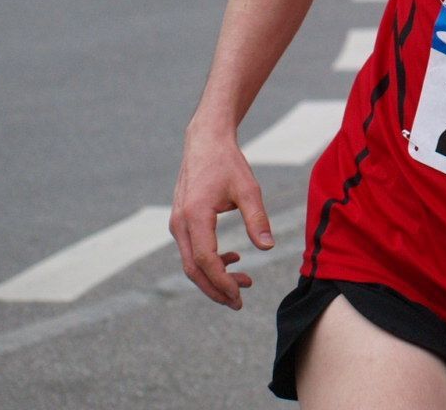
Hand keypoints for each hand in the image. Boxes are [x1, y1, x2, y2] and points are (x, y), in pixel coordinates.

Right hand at [169, 127, 274, 309]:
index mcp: (194, 216)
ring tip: (245, 282)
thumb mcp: (248, 188)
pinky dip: (211, 262)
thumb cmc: (228, 163)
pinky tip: (234, 260)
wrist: (205, 142)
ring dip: (214, 277)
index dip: (221, 282)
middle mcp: (180, 224)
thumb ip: (257, 218)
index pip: (204, 260)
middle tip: (239, 303)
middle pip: (193, 269)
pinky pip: (192, 251)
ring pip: (191, 263)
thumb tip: (267, 248)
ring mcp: (177, 224)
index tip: (239, 296)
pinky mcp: (181, 222)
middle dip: (215, 289)